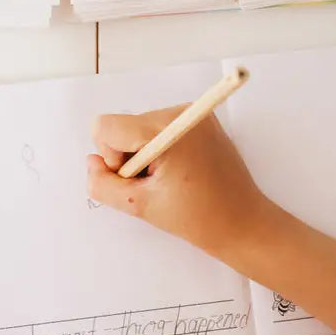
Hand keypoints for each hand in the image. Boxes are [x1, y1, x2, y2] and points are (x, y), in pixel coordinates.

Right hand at [87, 108, 268, 258]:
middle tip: (158, 185)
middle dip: (131, 158)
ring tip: (172, 181)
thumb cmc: (199, 217)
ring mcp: (192, 114)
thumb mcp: (139, 205)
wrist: (243, 222)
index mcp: (165, 130)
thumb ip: (103, 184)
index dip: (111, 158)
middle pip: (123, 128)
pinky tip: (181, 172)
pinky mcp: (200, 120)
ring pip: (139, 130)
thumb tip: (92, 163)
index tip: (137, 177)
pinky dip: (161, 151)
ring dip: (146, 157)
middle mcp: (179, 112)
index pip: (105, 127)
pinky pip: (159, 130)